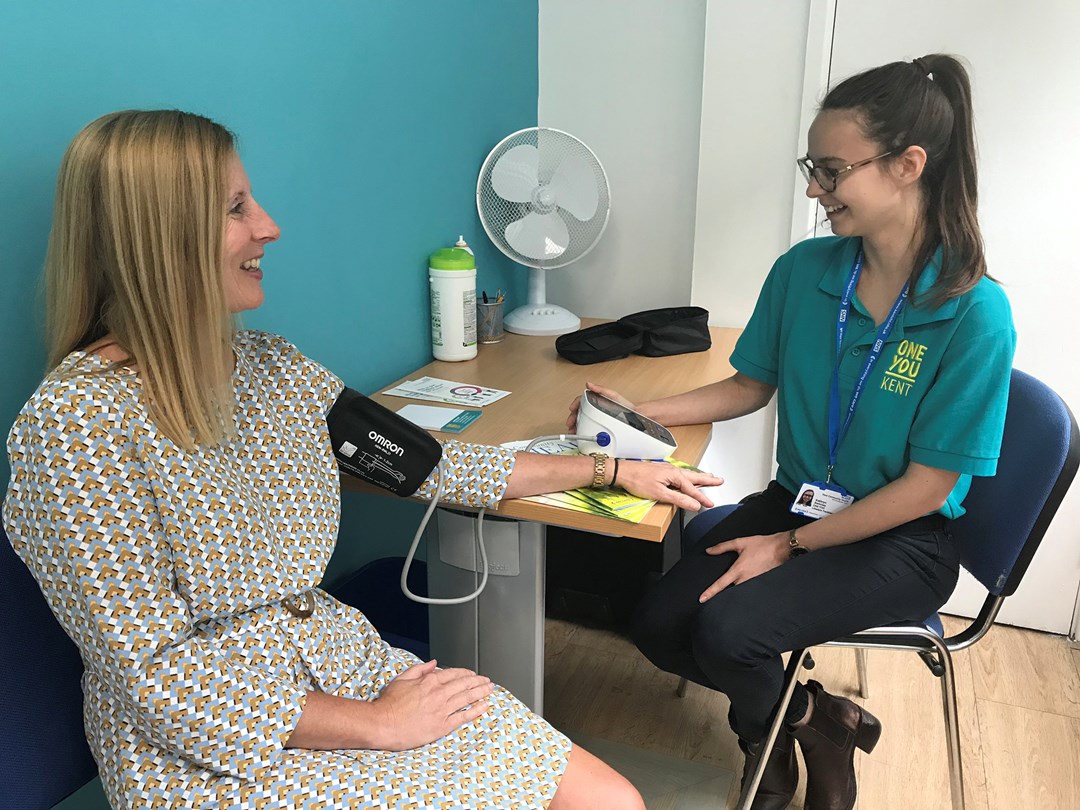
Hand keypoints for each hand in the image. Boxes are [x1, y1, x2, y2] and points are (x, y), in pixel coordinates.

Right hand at [375, 660, 493, 749]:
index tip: (473, 674)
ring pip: (467, 698)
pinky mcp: (441, 725)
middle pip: (464, 684)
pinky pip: (463, 716)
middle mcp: (438, 693)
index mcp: (429, 681)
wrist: (382, 723)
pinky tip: (484, 706)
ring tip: (490, 690)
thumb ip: (420, 669)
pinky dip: (476, 710)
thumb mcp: (402, 678)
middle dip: (478, 681)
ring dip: (481, 692)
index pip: (454, 674)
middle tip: (487, 681)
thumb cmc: (389, 703)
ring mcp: (441, 709)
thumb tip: (433, 663)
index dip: (466, 673)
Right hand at [566, 382, 636, 431]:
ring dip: (576, 425)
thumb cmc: (624, 406)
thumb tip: (589, 384)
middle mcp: (594, 407)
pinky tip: (581, 433)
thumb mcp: (612, 395)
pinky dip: (583, 430)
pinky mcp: (599, 424)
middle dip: (573, 418)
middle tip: (570, 423)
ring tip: (574, 430)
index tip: (572, 409)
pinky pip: (588, 426)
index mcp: (596, 399)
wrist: (633, 417)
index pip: (581, 401)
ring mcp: (596, 416)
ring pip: (582, 420)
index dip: (575, 405)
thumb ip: (600, 389)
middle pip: (579, 412)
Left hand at [617, 461, 722, 511]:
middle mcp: (672, 470)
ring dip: (699, 476)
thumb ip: (678, 500)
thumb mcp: (660, 494)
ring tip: (709, 477)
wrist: (622, 472)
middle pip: (694, 477)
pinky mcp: (661, 471)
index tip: (710, 504)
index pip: (692, 489)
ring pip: (688, 474)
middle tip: (720, 480)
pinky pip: (681, 473)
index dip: (702, 498)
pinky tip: (687, 477)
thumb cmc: (637, 480)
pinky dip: (688, 476)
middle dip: (707, 479)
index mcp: (674, 475)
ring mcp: (667, 470)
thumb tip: (693, 504)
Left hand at [698, 532, 788, 601]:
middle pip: (730, 591)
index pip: (720, 585)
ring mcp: (754, 584)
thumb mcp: (740, 543)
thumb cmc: (762, 545)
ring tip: (734, 590)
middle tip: (719, 593)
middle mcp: (746, 579)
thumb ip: (722, 547)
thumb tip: (709, 550)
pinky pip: (750, 590)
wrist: (781, 548)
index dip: (710, 592)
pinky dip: (747, 589)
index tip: (702, 599)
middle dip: (724, 593)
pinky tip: (747, 585)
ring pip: (741, 591)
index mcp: (738, 570)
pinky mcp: (762, 585)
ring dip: (736, 591)